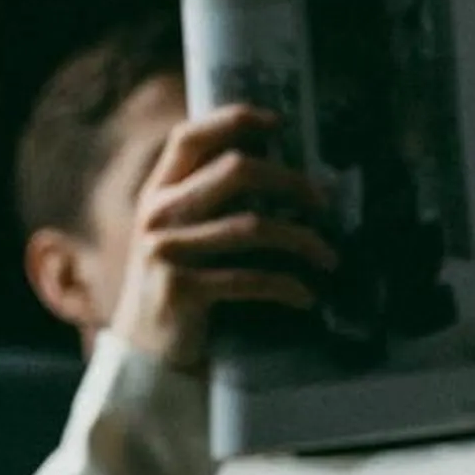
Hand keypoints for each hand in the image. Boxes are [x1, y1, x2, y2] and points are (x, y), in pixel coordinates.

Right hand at [114, 108, 338, 371]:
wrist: (145, 354)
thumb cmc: (177, 289)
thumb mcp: (180, 236)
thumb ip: (208, 201)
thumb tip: (282, 171)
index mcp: (157, 193)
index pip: (190, 136)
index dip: (235, 119)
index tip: (280, 123)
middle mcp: (156, 214)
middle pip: (237, 170)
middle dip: (291, 181)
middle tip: (323, 203)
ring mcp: (166, 251)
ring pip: (254, 225)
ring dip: (303, 240)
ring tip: (329, 257)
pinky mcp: (181, 289)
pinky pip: (250, 278)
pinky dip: (287, 286)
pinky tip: (306, 296)